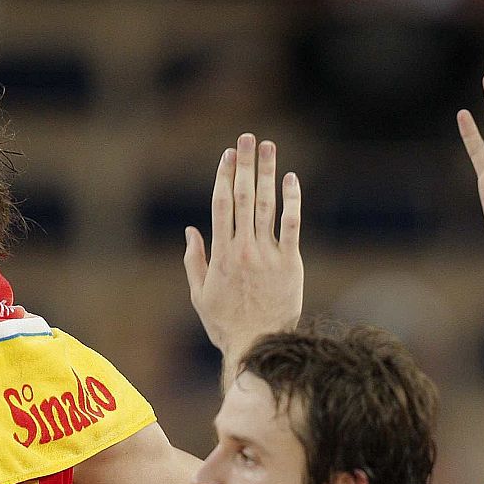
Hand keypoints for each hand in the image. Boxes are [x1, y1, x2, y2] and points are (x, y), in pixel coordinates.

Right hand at [183, 133, 301, 370]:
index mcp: (221, 253)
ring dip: (267, 173)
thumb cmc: (227, 325)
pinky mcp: (291, 264)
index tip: (227, 155)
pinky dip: (292, 200)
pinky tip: (291, 179)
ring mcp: (268, 255)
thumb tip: (190, 231)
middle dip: (244, 164)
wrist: (258, 346)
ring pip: (266, 205)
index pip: (221, 204)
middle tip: (246, 138)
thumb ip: (194, 260)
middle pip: (243, 196)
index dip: (223, 175)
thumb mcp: (200, 294)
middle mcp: (244, 248)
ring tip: (268, 148)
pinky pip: (292, 225)